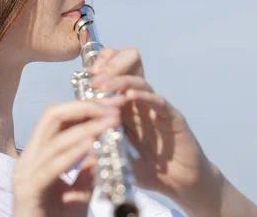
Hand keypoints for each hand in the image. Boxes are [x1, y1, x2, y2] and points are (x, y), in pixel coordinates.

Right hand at [12, 96, 126, 216]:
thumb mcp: (79, 194)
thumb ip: (87, 172)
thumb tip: (100, 150)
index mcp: (37, 155)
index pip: (58, 118)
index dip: (85, 105)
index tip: (114, 103)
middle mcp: (27, 160)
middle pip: (52, 116)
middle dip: (85, 106)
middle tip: (114, 106)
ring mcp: (24, 175)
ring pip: (54, 138)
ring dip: (86, 126)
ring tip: (112, 120)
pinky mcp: (27, 192)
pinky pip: (51, 166)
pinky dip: (73, 152)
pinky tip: (92, 143)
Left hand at [90, 48, 223, 215]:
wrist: (180, 184)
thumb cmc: (147, 170)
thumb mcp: (118, 157)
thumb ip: (101, 147)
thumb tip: (76, 142)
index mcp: (125, 111)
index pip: (112, 83)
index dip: (100, 76)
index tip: (84, 80)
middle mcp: (140, 105)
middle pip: (126, 76)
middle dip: (109, 72)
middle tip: (94, 78)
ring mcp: (156, 109)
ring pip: (140, 84)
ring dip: (122, 82)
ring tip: (105, 84)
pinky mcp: (172, 117)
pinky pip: (159, 102)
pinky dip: (145, 97)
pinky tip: (131, 96)